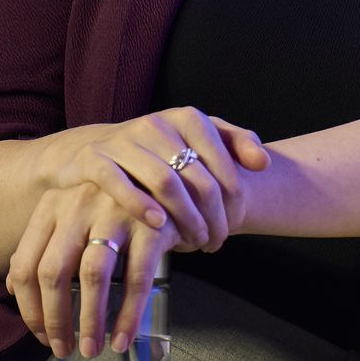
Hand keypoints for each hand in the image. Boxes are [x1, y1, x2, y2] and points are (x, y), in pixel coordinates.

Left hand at [5, 181, 175, 360]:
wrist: (168, 180)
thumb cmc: (114, 205)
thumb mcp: (72, 214)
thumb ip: (44, 245)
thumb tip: (13, 287)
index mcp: (52, 204)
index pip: (25, 264)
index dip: (29, 307)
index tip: (39, 333)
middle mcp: (79, 204)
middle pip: (53, 272)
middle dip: (55, 320)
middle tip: (62, 348)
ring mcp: (115, 211)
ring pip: (92, 276)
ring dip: (90, 321)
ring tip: (92, 348)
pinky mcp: (151, 225)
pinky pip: (137, 278)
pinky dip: (129, 314)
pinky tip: (122, 336)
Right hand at [43, 107, 269, 252]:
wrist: (97, 150)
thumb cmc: (159, 151)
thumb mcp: (199, 140)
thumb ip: (236, 143)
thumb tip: (264, 162)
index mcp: (187, 118)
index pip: (221, 159)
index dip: (233, 196)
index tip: (236, 223)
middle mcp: (156, 124)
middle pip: (196, 176)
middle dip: (211, 215)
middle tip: (217, 241)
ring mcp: (124, 141)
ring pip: (164, 181)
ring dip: (184, 217)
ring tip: (195, 242)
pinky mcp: (95, 159)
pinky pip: (119, 182)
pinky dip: (140, 205)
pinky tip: (160, 225)